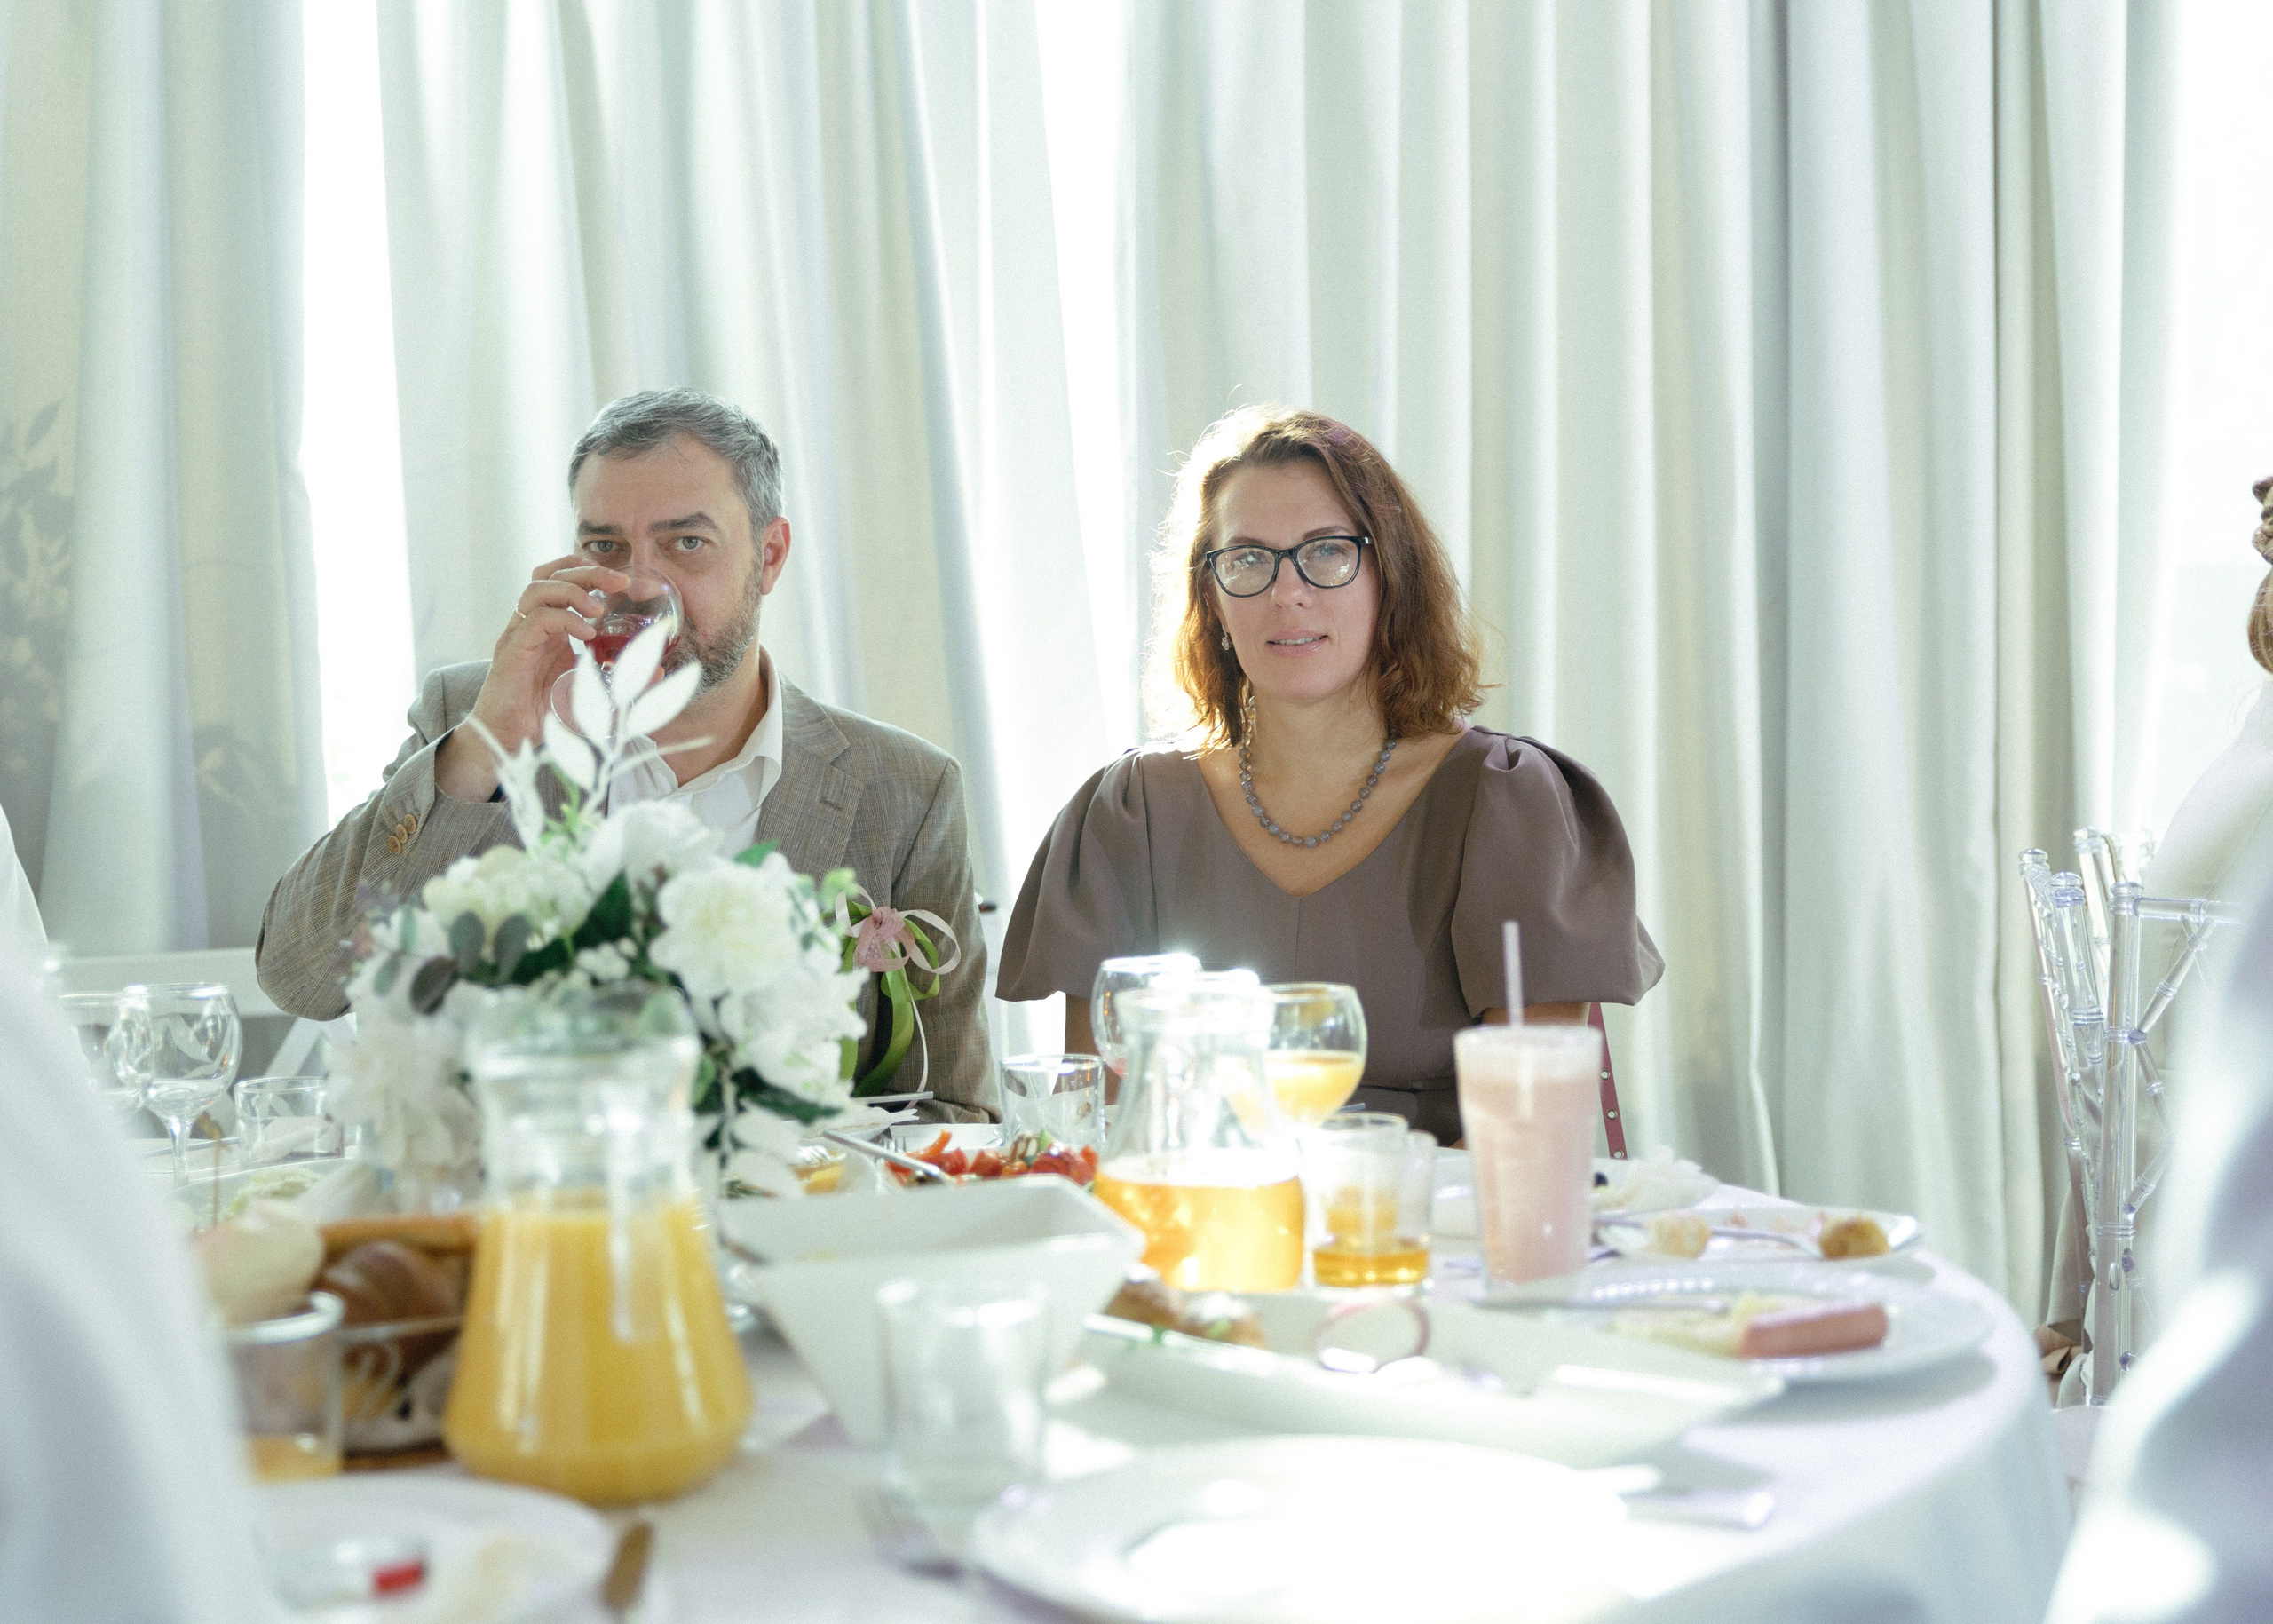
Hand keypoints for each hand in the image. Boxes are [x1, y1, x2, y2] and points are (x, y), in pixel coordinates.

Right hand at [434, 555, 627, 801]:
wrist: (507, 742)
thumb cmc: (545, 718)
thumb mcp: (594, 697)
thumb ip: (624, 684)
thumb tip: (659, 671)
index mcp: (549, 629)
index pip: (562, 580)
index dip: (590, 573)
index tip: (624, 582)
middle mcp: (530, 626)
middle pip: (550, 575)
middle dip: (587, 571)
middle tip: (620, 581)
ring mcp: (518, 636)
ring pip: (537, 589)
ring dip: (572, 590)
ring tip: (599, 608)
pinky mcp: (512, 652)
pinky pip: (535, 620)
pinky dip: (563, 619)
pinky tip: (585, 633)